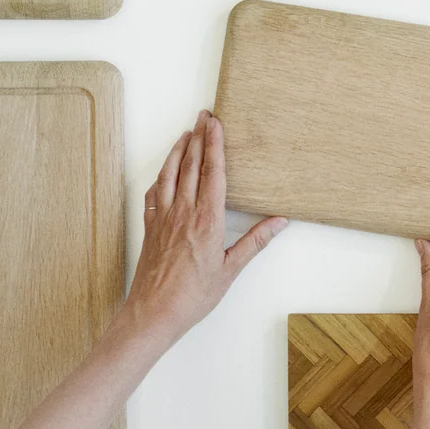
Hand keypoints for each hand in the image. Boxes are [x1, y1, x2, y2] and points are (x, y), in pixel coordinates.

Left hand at [125, 111, 286, 346]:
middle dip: (198, 137)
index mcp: (207, 220)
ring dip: (177, 150)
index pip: (213, 172)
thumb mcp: (230, 270)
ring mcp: (164, 217)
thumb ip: (254, 242)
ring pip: (170, 174)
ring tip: (185, 132)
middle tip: (203, 116)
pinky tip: (163, 171)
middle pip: (191, 165)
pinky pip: (154, 193)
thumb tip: (279, 222)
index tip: (216, 124)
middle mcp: (184, 212)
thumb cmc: (193, 296)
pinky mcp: (150, 227)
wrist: (154, 312)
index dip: (215, 144)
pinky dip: (160, 176)